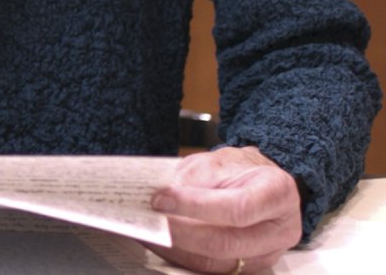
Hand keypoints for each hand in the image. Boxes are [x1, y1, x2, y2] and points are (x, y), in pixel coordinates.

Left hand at [147, 146, 302, 272]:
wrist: (256, 183)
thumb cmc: (238, 171)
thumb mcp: (216, 162)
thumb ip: (192, 181)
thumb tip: (160, 200)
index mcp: (277, 193)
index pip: (238, 208)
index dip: (195, 207)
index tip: (161, 200)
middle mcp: (279, 230)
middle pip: (226, 243)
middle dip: (180, 234)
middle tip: (149, 221)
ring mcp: (267, 254)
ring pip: (216, 263)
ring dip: (175, 249)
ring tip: (148, 232)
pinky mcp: (249, 268)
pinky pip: (211, 269)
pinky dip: (181, 256)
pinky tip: (160, 243)